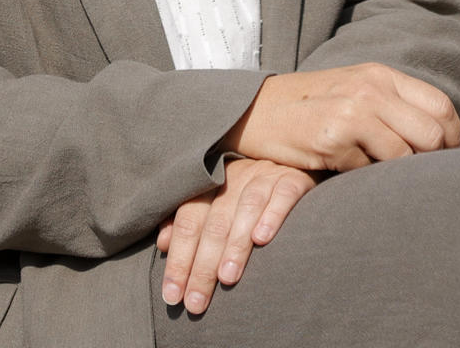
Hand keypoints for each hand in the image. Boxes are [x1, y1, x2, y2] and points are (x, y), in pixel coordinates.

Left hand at [158, 157, 316, 314]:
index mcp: (212, 184)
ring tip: (227, 279)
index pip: (188, 222)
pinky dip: (271, 216)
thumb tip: (163, 244)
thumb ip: (190, 222)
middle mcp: (235, 178)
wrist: (296, 158)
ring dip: (235, 245)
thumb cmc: (250, 193)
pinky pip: (282, 195)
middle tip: (196, 303)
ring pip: (245, 209)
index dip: (179, 260)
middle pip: (214, 223)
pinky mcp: (294, 177)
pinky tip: (262, 239)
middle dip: (202, 266)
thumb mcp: (217, 202)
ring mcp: (264, 175)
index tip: (173, 296)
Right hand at [219, 63, 459, 172]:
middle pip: (432, 136)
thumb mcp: (356, 91)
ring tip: (373, 172)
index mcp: (382, 76)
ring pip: (403, 158)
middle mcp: (372, 89)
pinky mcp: (332, 139)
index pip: (441, 108)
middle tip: (413, 176)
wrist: (255, 110)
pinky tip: (342, 169)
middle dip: (429, 163)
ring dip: (394, 174)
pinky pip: (367, 171)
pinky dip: (360, 178)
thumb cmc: (312, 107)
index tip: (442, 160)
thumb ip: (394, 106)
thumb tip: (442, 141)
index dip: (451, 140)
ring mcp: (352, 112)